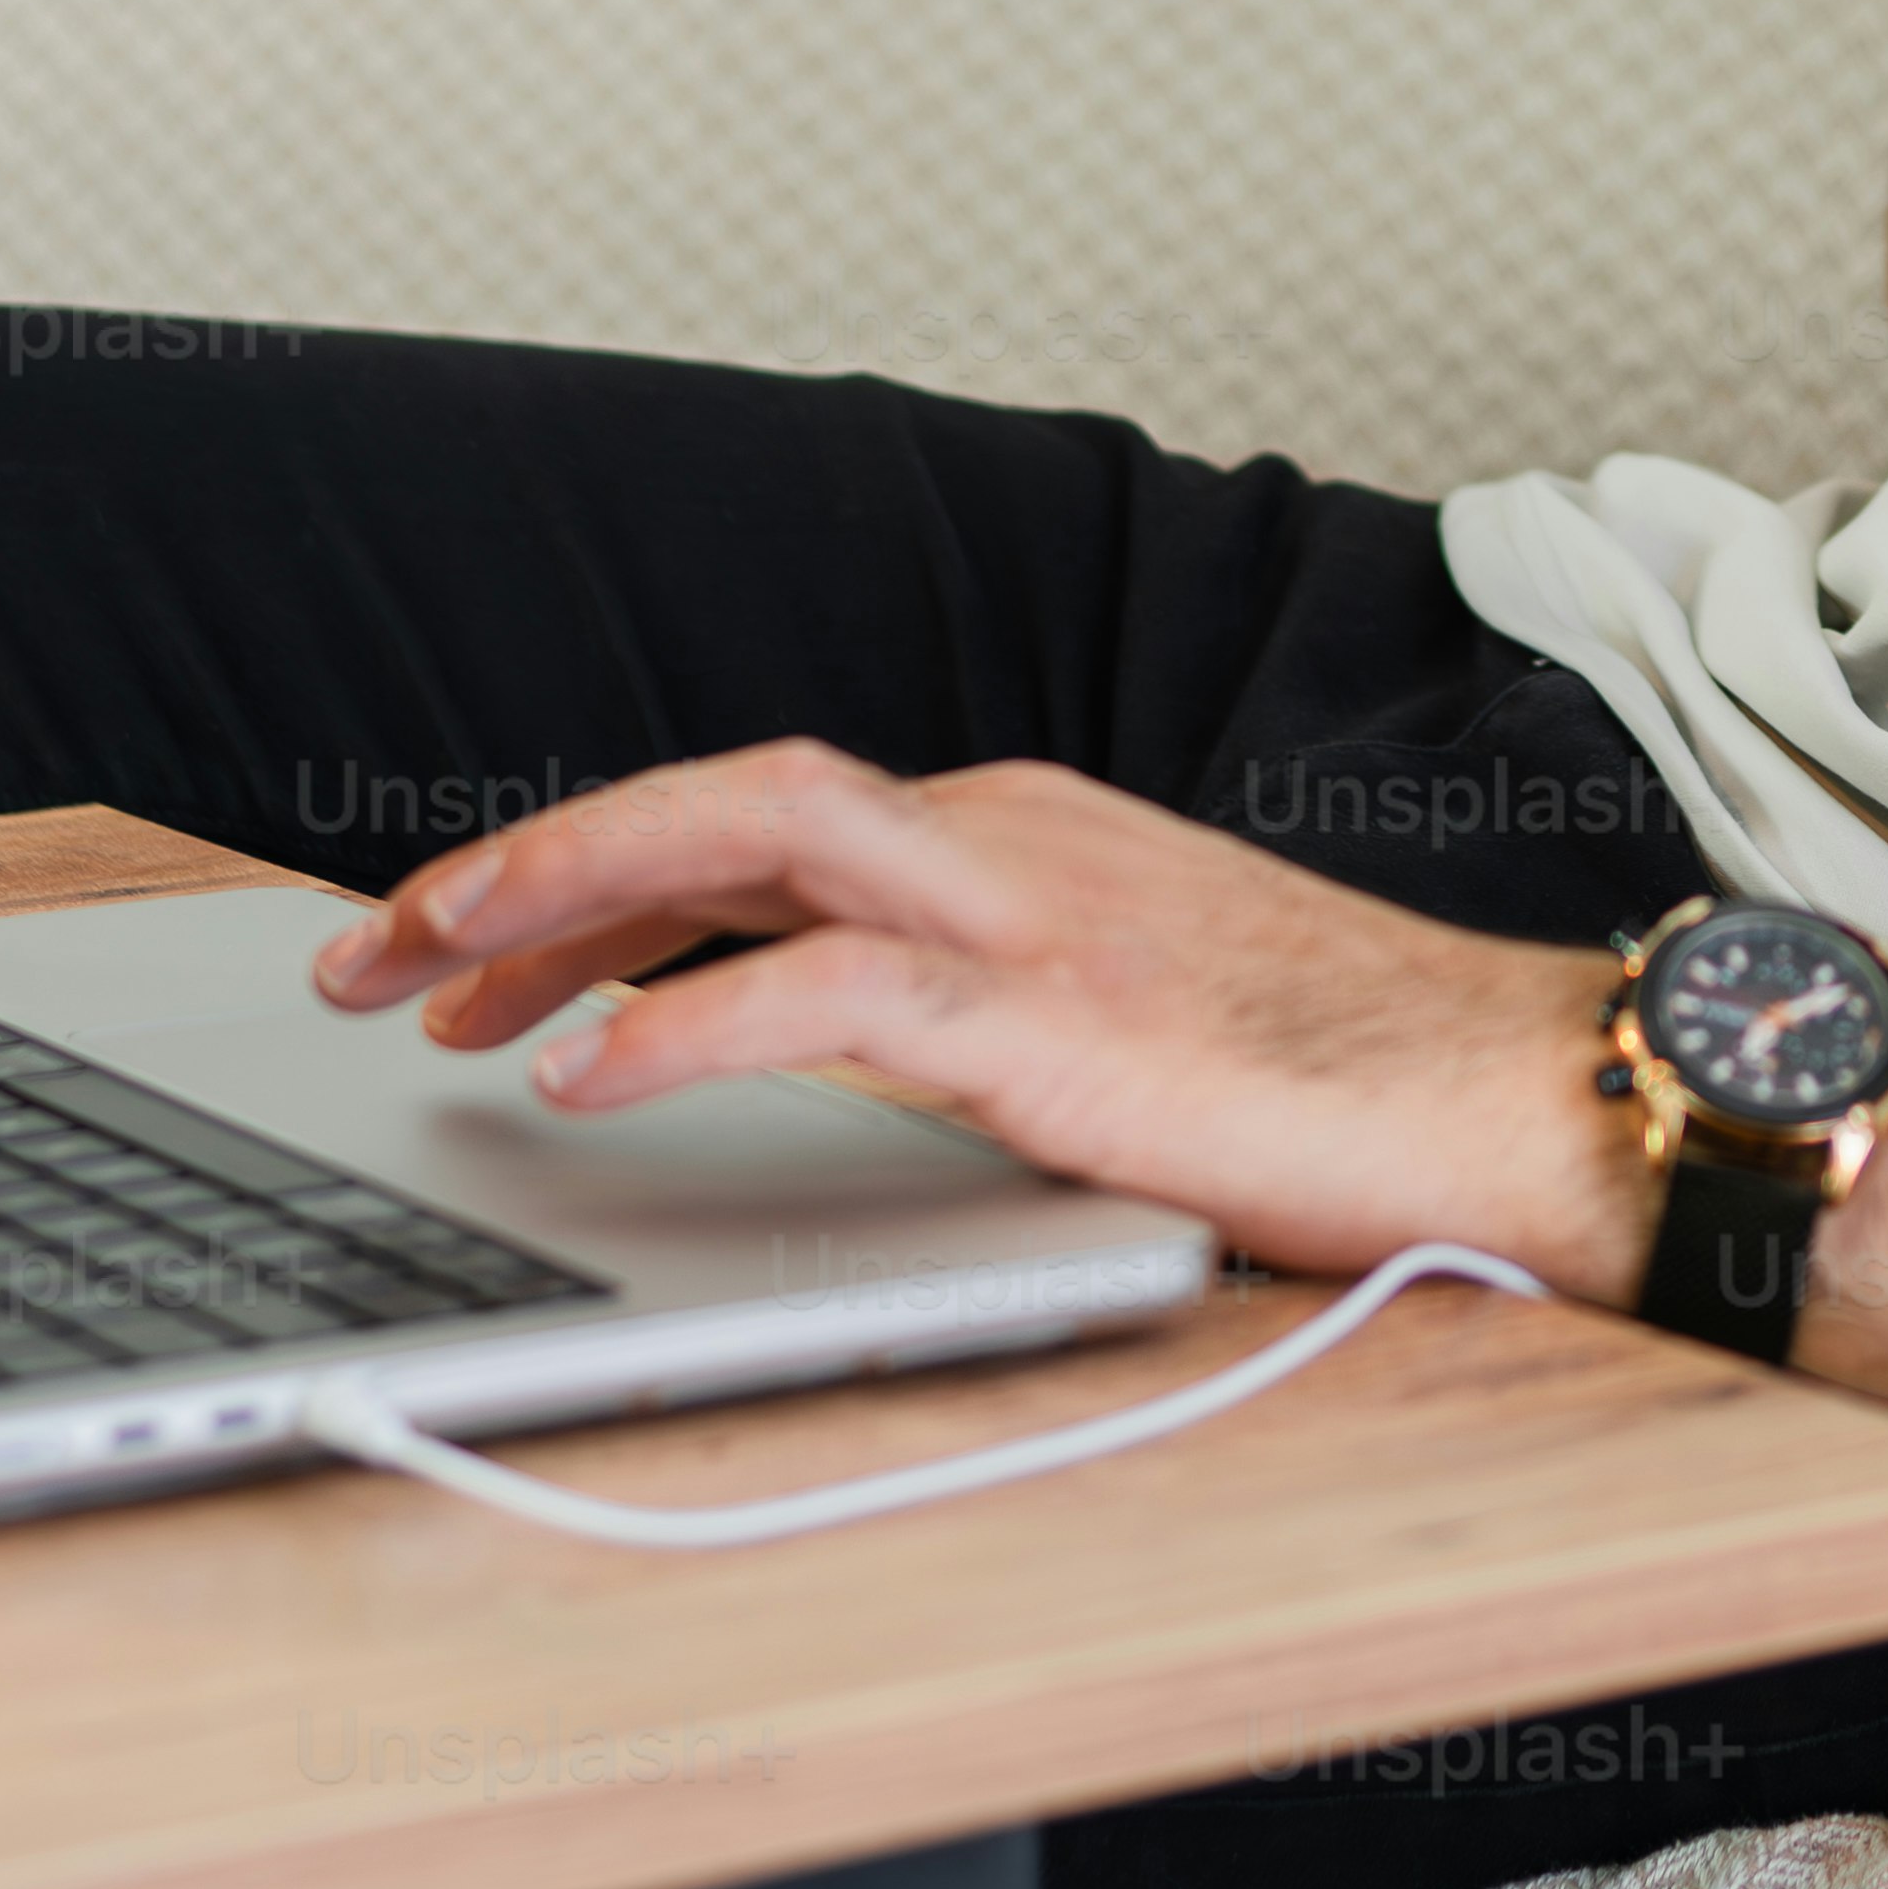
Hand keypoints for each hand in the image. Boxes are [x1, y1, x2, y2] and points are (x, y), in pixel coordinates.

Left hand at [304, 746, 1656, 1296]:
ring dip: (565, 893)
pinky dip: (690, 1018)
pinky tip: (590, 1076)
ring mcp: (1033, 908)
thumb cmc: (1335, 1078)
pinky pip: (837, 988)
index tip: (453, 948)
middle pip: (715, 796)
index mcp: (1007, 832)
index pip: (747, 822)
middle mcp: (1001, 832)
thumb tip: (813, 1062)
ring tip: (431, 976)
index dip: (581, 873)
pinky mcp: (1062, 1017)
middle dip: (522, 861)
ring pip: (751, 831)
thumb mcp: (1116, 1020)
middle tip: (371, 952)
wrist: (1516, 1093)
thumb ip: (972, 1012)